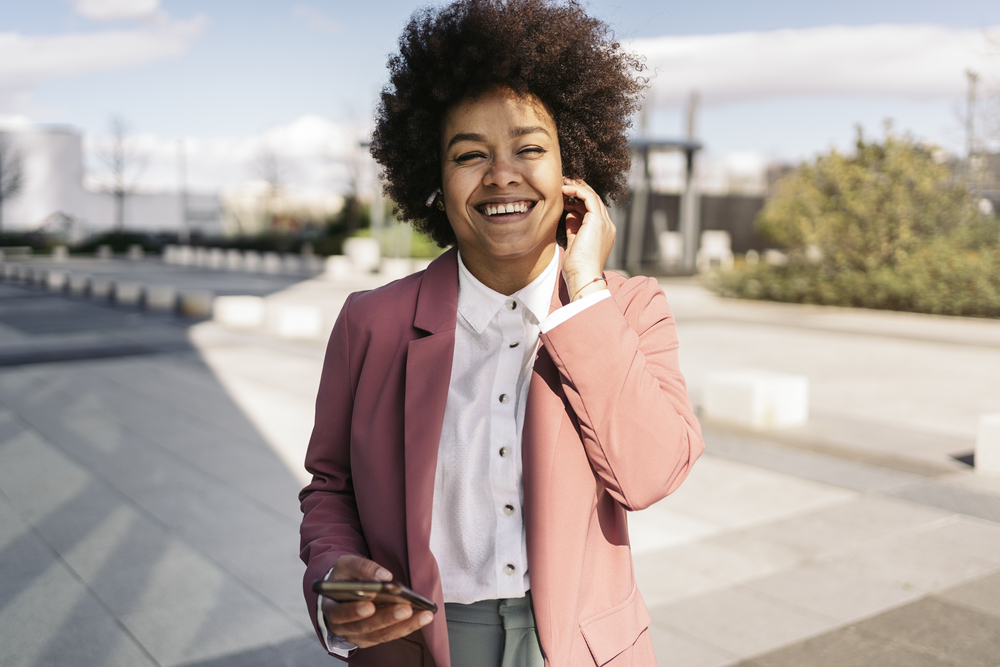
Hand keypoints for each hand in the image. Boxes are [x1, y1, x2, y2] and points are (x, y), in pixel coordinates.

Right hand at [321, 555, 432, 648]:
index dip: (353, 612)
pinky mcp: (372, 637)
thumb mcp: (348, 565)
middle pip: (364, 627)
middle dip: (386, 618)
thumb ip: (363, 568)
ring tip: (423, 613)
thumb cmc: (345, 576)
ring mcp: (357, 635)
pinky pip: (390, 634)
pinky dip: (407, 626)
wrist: (344, 588)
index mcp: (330, 608)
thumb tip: (385, 576)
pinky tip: (423, 616)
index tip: (370, 606)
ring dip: (403, 625)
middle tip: (405, 609)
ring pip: (381, 634)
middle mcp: (342, 627)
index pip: (338, 614)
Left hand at [562, 178, 615, 299]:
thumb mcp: (574, 242)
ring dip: (577, 187)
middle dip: (579, 190)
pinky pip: (589, 198)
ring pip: (593, 196)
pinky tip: (565, 189)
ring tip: (563, 183)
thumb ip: (574, 227)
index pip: (592, 210)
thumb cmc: (576, 267)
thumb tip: (570, 213)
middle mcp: (607, 226)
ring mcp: (605, 223)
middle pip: (594, 201)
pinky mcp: (598, 221)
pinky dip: (577, 190)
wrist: (583, 276)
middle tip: (564, 182)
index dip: (579, 200)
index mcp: (603, 232)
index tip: (565, 195)